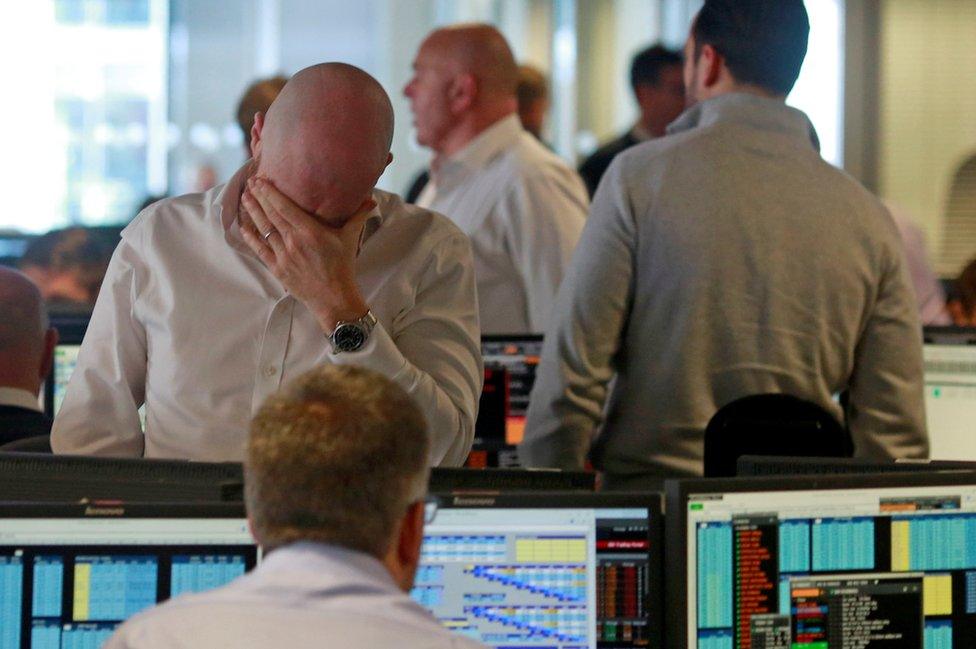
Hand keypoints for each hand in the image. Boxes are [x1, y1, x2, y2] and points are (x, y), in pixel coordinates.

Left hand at [240, 176, 375, 330]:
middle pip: (271, 214)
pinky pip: (260, 250)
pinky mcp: (277, 269)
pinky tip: (243, 227)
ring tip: (244, 197)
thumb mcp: (350, 239)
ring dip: (252, 212)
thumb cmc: (343, 267)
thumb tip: (371, 200)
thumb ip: (358, 217)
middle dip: (258, 197)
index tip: (261, 180)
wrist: (334, 298)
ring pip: (263, 229)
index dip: (270, 192)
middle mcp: (293, 241)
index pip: (284, 207)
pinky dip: (250, 238)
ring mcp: (283, 255)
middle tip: (249, 182)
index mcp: (310, 231)